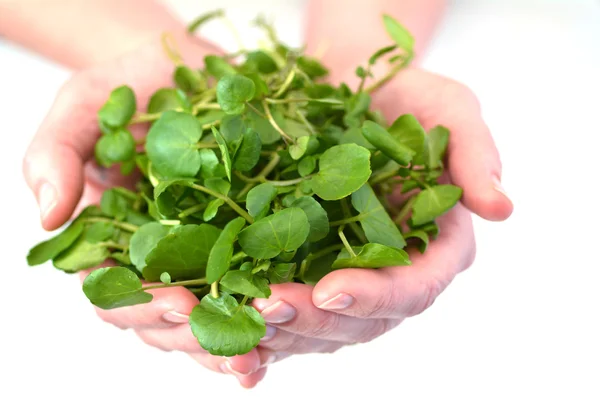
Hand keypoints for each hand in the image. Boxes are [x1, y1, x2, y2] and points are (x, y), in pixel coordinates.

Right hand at [22, 33, 273, 388]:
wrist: (187, 64)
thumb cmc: (129, 83)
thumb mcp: (82, 106)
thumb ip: (55, 156)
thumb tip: (49, 216)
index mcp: (111, 238)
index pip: (113, 290)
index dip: (140, 305)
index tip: (177, 304)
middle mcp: (156, 257)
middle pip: (163, 320)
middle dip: (194, 337)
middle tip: (232, 342)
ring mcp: (202, 253)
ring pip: (206, 317)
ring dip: (228, 344)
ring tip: (258, 355)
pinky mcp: (245, 241)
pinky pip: (250, 288)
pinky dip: (262, 319)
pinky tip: (280, 341)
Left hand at [247, 68, 513, 361]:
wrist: (348, 91)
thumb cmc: (404, 96)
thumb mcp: (448, 107)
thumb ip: (476, 153)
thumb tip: (501, 207)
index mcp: (435, 246)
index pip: (414, 288)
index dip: (376, 297)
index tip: (330, 290)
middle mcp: (393, 271)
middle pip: (361, 320)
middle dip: (313, 319)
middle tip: (266, 305)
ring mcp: (348, 275)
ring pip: (319, 326)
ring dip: (279, 329)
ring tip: (236, 315)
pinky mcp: (308, 269)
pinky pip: (287, 308)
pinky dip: (258, 323)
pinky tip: (225, 321)